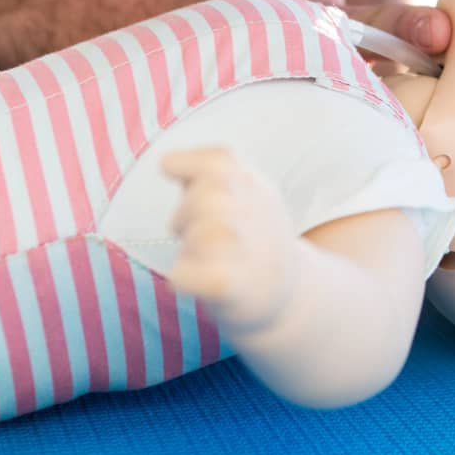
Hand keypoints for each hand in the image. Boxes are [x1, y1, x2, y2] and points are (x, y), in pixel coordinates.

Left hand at [162, 146, 301, 332]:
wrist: (287, 292)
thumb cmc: (252, 239)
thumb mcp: (246, 195)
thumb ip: (211, 177)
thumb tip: (168, 162)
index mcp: (253, 186)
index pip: (220, 161)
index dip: (187, 161)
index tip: (167, 167)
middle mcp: (255, 213)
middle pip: (205, 196)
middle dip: (184, 213)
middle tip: (185, 230)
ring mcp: (246, 251)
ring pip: (201, 235)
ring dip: (188, 244)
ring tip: (197, 255)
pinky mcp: (231, 286)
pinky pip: (188, 275)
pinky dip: (182, 276)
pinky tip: (190, 278)